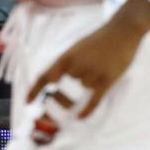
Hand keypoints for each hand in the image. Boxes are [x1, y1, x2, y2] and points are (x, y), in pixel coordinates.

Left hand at [26, 20, 144, 118]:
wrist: (122, 31)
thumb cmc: (97, 40)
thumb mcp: (75, 48)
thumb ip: (65, 64)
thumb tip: (52, 81)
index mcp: (65, 58)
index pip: (45, 77)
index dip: (35, 90)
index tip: (27, 101)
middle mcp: (76, 67)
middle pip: (62, 91)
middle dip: (56, 104)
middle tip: (53, 111)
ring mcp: (92, 74)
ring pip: (81, 93)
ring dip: (82, 93)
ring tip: (89, 84)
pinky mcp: (107, 80)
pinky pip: (94, 100)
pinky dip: (87, 110)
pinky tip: (80, 117)